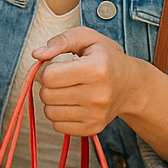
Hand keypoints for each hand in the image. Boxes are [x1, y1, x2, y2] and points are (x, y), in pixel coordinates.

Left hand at [31, 27, 151, 136]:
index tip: (52, 66)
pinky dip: (59, 115)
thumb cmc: (106, 58)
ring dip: (52, 101)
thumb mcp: (87, 38)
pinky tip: (71, 104)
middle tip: (60, 78)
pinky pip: (58, 126)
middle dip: (47, 85)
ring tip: (66, 90)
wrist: (131, 85)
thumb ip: (61, 41)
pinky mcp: (93, 129)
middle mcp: (98, 95)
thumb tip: (37, 54)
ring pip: (50, 112)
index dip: (44, 69)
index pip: (50, 76)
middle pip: (47, 95)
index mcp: (97, 69)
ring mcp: (96, 115)